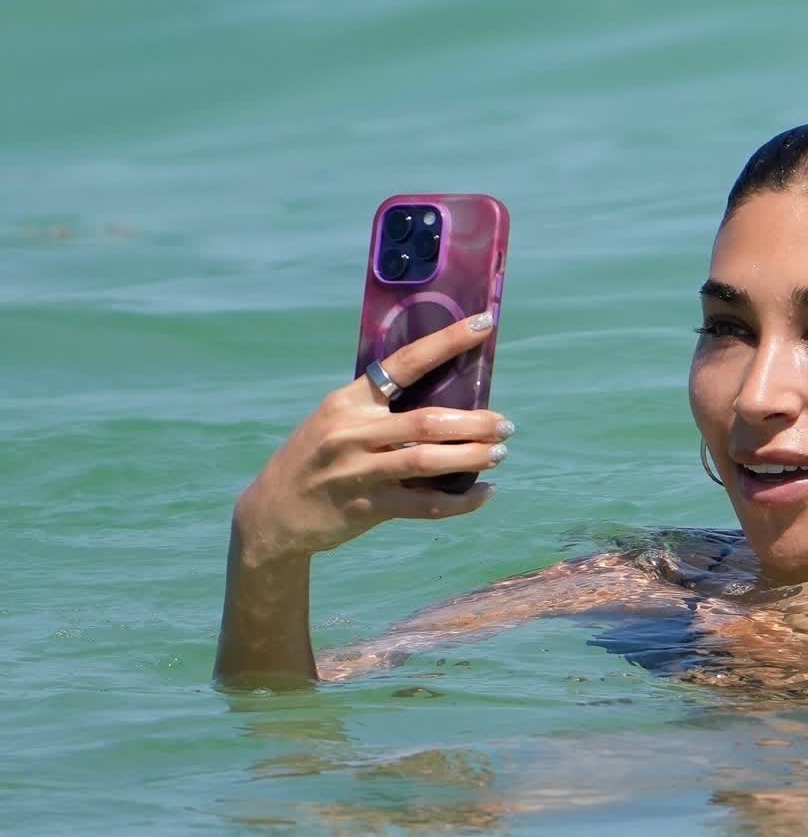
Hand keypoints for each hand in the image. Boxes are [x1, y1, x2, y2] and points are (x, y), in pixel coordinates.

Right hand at [232, 313, 511, 565]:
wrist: (272, 513)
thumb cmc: (317, 459)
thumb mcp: (337, 422)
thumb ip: (381, 410)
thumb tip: (449, 399)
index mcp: (349, 401)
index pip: (405, 362)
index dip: (446, 341)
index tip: (483, 323)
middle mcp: (352, 432)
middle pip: (427, 421)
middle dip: (475, 422)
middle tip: (506, 425)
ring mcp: (358, 471)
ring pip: (428, 461)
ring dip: (472, 456)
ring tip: (500, 453)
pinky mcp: (366, 507)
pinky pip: (424, 505)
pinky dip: (460, 502)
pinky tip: (484, 494)